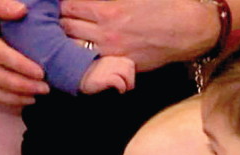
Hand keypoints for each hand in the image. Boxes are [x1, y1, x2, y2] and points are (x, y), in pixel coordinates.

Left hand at [60, 0, 218, 70]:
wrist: (188, 30)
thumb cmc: (164, 4)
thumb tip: (92, 1)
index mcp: (107, 9)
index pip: (69, 5)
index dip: (59, 3)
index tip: (54, 3)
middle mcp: (104, 31)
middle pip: (64, 26)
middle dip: (56, 21)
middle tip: (51, 18)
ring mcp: (109, 50)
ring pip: (72, 47)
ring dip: (63, 40)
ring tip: (58, 35)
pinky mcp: (116, 64)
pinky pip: (87, 62)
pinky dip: (77, 56)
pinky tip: (73, 51)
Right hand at [79, 55, 134, 93]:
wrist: (75, 78)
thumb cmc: (88, 76)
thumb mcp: (101, 68)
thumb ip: (111, 68)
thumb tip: (122, 78)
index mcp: (110, 58)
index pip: (128, 62)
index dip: (130, 73)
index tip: (127, 81)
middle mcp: (110, 60)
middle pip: (129, 67)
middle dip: (130, 79)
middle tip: (127, 88)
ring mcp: (107, 68)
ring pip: (126, 73)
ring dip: (128, 83)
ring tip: (123, 90)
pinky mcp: (104, 78)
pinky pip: (119, 81)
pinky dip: (122, 88)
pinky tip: (119, 91)